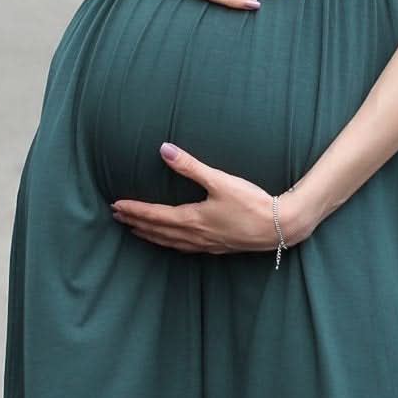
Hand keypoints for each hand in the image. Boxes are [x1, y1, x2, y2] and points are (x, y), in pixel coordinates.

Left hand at [111, 142, 312, 254]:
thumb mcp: (219, 180)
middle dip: (135, 223)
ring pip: (169, 242)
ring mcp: (206, 244)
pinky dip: (169, 244)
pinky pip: (184, 248)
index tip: (116, 206)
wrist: (280, 227)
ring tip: (135, 231)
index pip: (154, 215)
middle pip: (157, 231)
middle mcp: (194, 235)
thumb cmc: (251, 203)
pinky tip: (171, 243)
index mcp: (191, 219)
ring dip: (150, 236)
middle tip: (117, 218)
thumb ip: (190, 166)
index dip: (134, 210)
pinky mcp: (217, 248)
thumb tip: (164, 149)